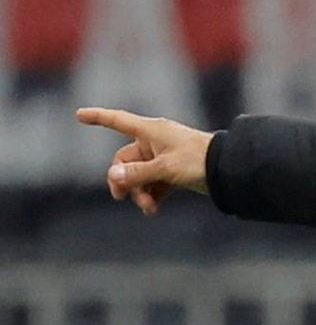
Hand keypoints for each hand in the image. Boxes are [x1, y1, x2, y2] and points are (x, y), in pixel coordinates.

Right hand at [76, 107, 214, 215]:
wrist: (228, 170)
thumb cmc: (198, 160)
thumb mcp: (165, 168)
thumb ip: (138, 173)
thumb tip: (112, 176)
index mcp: (152, 131)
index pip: (119, 121)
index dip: (99, 118)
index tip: (79, 114)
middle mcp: (155, 141)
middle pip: (125, 161)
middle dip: (125, 181)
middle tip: (123, 197)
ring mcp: (164, 157)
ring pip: (139, 176)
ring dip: (140, 192)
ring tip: (149, 208)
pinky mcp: (173, 172)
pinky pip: (153, 183)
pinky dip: (152, 195)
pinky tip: (154, 209)